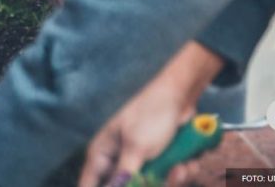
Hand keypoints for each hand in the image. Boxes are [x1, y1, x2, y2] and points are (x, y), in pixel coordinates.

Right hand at [78, 77, 196, 186]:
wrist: (179, 97)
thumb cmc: (151, 115)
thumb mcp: (136, 147)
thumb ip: (123, 176)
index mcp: (101, 154)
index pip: (88, 185)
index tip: (128, 186)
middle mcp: (116, 161)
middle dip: (148, 185)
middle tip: (163, 177)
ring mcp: (137, 163)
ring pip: (148, 186)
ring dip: (169, 181)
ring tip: (181, 168)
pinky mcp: (156, 164)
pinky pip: (164, 180)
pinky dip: (178, 174)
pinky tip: (187, 164)